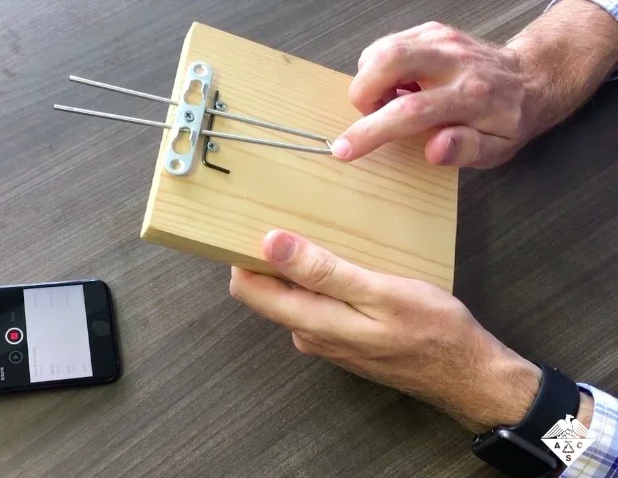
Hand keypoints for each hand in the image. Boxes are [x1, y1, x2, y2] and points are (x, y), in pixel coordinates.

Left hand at [229, 229, 541, 432]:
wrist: (466, 375)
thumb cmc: (432, 330)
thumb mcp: (380, 293)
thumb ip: (323, 271)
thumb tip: (271, 245)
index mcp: (311, 322)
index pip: (248, 289)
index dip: (242, 254)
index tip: (251, 220)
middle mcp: (308, 335)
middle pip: (267, 291)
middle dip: (268, 256)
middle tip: (286, 214)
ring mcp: (325, 340)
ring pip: (292, 296)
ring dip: (296, 268)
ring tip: (315, 230)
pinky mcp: (342, 339)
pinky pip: (315, 304)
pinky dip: (318, 282)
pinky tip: (341, 260)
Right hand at [329, 21, 529, 168]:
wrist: (532, 77)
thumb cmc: (508, 120)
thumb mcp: (498, 149)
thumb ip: (466, 150)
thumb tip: (433, 149)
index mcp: (470, 98)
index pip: (410, 112)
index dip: (371, 131)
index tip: (344, 149)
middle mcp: (454, 62)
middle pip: (389, 60)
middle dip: (363, 92)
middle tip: (373, 114)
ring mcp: (442, 40)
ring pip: (383, 48)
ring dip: (370, 79)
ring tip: (389, 101)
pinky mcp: (433, 30)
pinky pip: (388, 43)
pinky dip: (380, 67)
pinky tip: (399, 85)